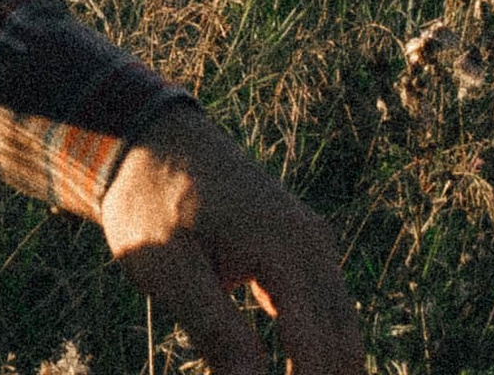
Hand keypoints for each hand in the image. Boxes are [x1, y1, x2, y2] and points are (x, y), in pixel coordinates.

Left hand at [99, 108, 360, 373]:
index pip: (318, 353)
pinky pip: (325, 318)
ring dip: (318, 372)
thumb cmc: (151, 202)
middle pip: (344, 350)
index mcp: (290, 250)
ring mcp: (313, 248)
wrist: (149, 141)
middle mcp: (315, 248)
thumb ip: (215, 329)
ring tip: (264, 374)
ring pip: (341, 336)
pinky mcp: (302, 255)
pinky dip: (312, 356)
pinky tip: (284, 373)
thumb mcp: (168, 267)